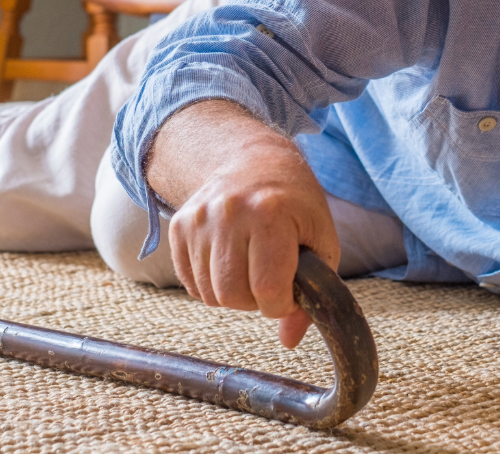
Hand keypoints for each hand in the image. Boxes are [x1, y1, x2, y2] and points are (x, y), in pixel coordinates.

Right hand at [146, 100, 339, 348]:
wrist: (253, 159)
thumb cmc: (295, 203)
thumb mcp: (320, 240)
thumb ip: (314, 293)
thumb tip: (288, 341)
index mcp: (270, 212)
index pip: (268, 289)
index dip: (282, 303)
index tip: (290, 291)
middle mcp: (229, 212)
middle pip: (232, 296)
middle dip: (255, 302)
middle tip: (269, 281)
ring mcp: (199, 217)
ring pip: (209, 295)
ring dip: (233, 295)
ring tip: (250, 269)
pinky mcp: (179, 225)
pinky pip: (191, 283)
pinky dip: (211, 285)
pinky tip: (229, 263)